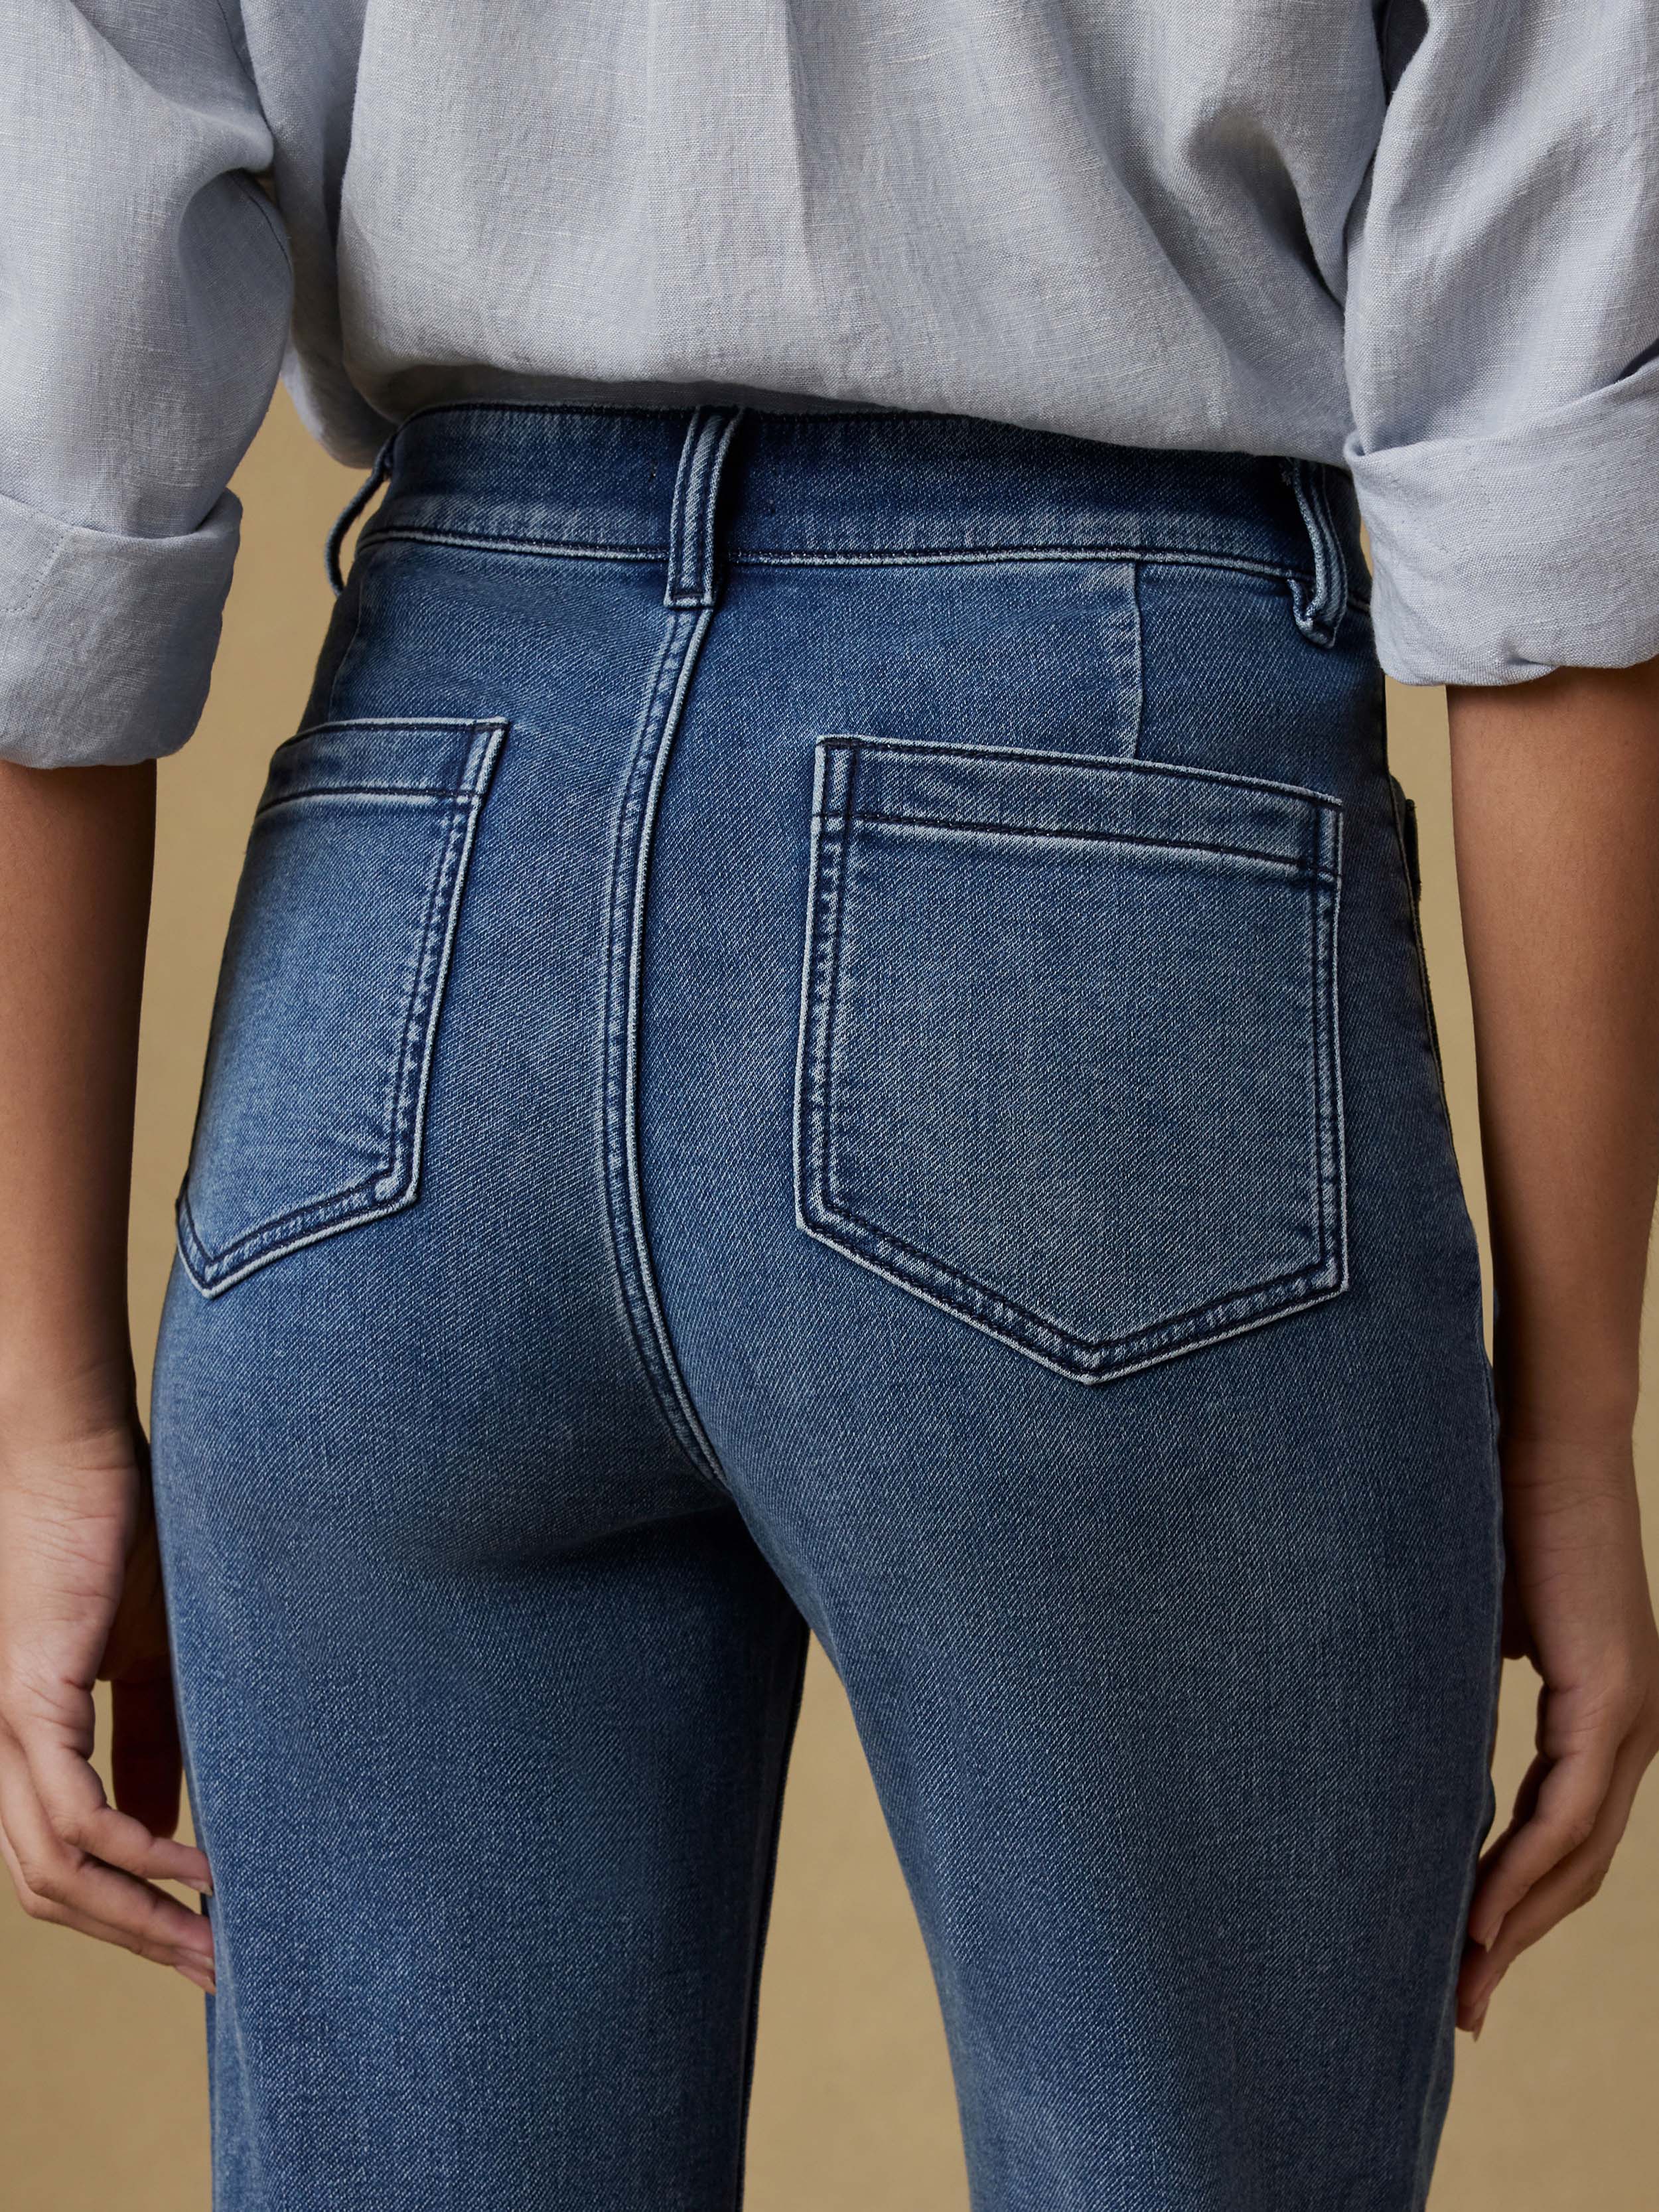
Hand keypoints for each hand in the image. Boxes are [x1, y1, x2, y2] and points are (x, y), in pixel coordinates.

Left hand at [0, 1389, 214, 1989]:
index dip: (127, 1914)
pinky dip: (137, 1852)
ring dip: (133, 1917)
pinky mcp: (30, 1697)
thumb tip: (173, 1825)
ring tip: (208, 1939)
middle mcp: (6, 1748)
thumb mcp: (152, 1659)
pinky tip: (194, 1867)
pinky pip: (77, 1811)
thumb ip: (155, 1742)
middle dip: (134, 1939)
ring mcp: (10, 1726)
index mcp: (34, 1742)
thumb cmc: (120, 1537)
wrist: (81, 1454)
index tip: (200, 1944)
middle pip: (50, 1889)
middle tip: (213, 1970)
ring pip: (51, 1869)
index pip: (64, 1862)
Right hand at [1457, 1428, 1658, 2035]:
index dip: (1508, 1906)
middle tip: (1454, 2008)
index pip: (1559, 1838)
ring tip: (1457, 1984)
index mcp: (1598, 1714)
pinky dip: (1521, 1873)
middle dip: (1509, 1943)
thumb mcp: (1468, 1625)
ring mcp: (1630, 1716)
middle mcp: (1630, 1727)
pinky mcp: (1614, 1698)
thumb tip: (1391, 1738)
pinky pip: (1568, 1814)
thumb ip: (1454, 1688)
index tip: (1454, 1963)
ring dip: (1512, 1927)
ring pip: (1575, 1857)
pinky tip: (1475, 1917)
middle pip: (1574, 1871)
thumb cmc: (1493, 1507)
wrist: (1545, 1433)